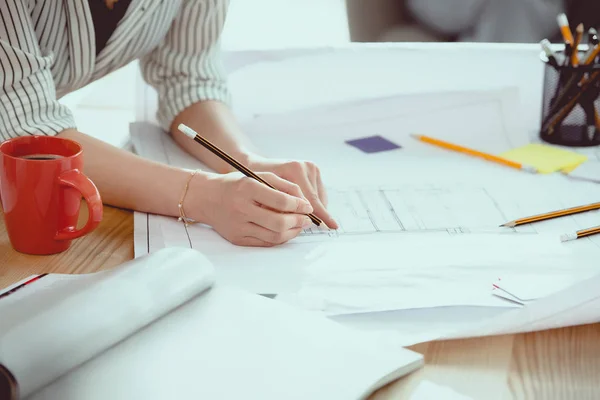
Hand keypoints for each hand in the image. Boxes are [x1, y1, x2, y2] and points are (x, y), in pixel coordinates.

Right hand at [189, 171, 314, 246]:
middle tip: (307, 219)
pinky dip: (280, 238)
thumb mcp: (258, 175)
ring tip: (299, 226)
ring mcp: (238, 226)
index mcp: (247, 188)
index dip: (299, 205)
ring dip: (292, 232)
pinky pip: (265, 243)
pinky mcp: (237, 238)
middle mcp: (241, 208)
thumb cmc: (236, 185)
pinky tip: (286, 231)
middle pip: (279, 222)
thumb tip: (304, 201)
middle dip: (299, 222)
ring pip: (274, 236)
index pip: (281, 201)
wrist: (206, 197)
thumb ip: (283, 185)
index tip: (308, 206)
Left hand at [248, 157, 337, 228]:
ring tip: (302, 216)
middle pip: (317, 199)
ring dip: (315, 209)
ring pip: (320, 197)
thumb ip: (279, 206)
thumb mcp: (264, 194)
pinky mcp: (314, 170)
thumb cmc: (257, 181)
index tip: (331, 225)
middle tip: (319, 226)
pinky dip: (315, 203)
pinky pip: (320, 193)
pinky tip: (304, 207)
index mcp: (295, 169)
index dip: (318, 215)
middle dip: (316, 214)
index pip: (310, 199)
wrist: (257, 166)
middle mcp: (306, 166)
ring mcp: (311, 168)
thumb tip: (295, 220)